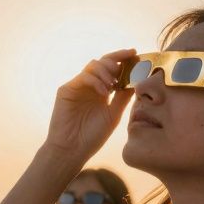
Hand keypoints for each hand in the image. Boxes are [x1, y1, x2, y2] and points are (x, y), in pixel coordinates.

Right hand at [40, 49, 136, 165]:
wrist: (72, 150)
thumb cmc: (92, 137)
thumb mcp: (113, 115)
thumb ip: (123, 97)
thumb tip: (137, 80)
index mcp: (101, 91)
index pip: (112, 68)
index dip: (123, 58)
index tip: (135, 53)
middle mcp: (89, 86)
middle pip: (102, 62)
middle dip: (116, 60)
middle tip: (126, 64)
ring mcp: (77, 86)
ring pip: (93, 65)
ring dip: (106, 70)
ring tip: (114, 83)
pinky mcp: (66, 90)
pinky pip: (83, 77)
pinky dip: (96, 81)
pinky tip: (104, 92)